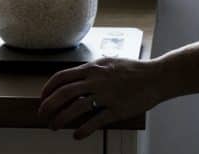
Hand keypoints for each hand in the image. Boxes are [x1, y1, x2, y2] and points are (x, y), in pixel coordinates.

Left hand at [38, 57, 166, 139]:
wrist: (156, 77)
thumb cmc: (133, 70)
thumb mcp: (108, 63)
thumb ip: (92, 70)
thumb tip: (76, 78)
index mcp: (93, 68)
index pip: (62, 77)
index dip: (48, 89)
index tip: (42, 98)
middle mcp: (96, 80)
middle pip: (64, 93)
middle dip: (49, 106)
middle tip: (42, 115)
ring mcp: (106, 95)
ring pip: (76, 108)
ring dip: (61, 119)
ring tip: (55, 127)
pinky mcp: (117, 109)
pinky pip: (96, 121)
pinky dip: (83, 130)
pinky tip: (77, 135)